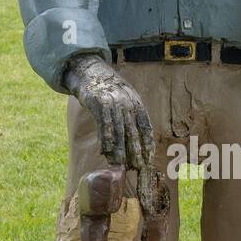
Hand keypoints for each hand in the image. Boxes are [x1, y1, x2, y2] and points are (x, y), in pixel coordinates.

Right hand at [64, 53, 154, 171]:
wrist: (91, 72)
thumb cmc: (109, 91)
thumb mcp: (126, 100)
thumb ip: (132, 117)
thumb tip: (137, 141)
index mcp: (137, 104)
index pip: (146, 127)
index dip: (148, 145)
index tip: (149, 160)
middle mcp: (127, 103)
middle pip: (133, 132)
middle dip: (136, 151)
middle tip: (137, 168)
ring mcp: (113, 103)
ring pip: (118, 131)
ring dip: (119, 150)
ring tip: (120, 165)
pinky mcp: (99, 103)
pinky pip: (103, 125)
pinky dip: (105, 139)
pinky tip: (105, 151)